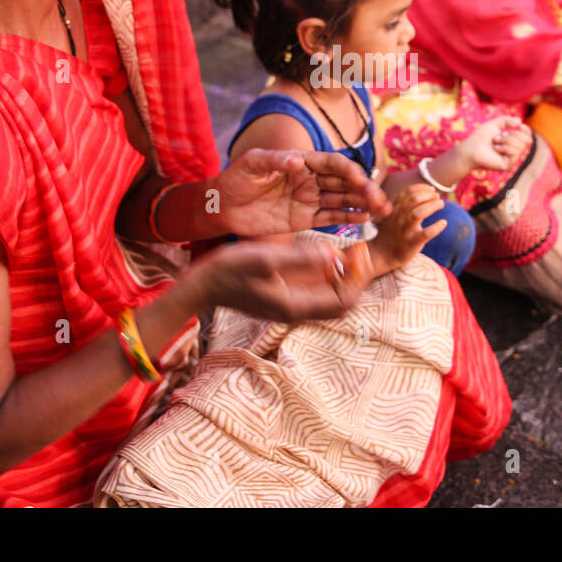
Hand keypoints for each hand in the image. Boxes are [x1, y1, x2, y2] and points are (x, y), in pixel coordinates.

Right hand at [192, 241, 359, 322]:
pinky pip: (314, 290)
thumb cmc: (229, 271)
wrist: (200, 286)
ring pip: (329, 296)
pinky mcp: (282, 297)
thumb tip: (335, 256)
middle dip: (354, 278)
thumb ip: (301, 258)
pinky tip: (326, 254)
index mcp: (295, 306)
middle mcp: (296, 310)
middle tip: (359, 251)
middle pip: (340, 302)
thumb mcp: (266, 259)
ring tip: (348, 250)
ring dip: (342, 276)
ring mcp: (289, 306)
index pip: (343, 301)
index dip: (358, 279)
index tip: (360, 253)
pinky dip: (326, 275)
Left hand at [218, 149, 391, 236]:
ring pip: (344, 199)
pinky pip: (331, 216)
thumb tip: (298, 161)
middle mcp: (311, 178)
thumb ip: (274, 161)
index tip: (361, 182)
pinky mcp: (305, 218)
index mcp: (302, 161)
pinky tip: (366, 219)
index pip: (333, 164)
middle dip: (366, 190)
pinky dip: (349, 217)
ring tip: (383, 211)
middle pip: (345, 182)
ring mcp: (310, 198)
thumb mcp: (252, 165)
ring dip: (364, 204)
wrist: (222, 206)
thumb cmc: (236, 179)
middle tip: (382, 202)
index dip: (349, 172)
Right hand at [369, 183, 446, 275]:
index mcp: (394, 210)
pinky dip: (436, 227)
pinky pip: (425, 234)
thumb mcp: (394, 216)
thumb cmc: (393, 233)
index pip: (407, 192)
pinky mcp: (411, 244)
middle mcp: (398, 218)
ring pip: (418, 214)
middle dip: (428, 195)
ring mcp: (404, 231)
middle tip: (437, 197)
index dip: (421, 188)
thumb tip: (429, 193)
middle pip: (413, 200)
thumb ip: (406, 204)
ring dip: (432, 206)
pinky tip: (443, 223)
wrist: (382, 255)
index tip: (432, 190)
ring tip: (441, 204)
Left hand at [458, 116, 532, 171]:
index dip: (526, 130)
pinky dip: (504, 147)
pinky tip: (496, 149)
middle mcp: (514, 151)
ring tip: (495, 142)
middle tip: (499, 136)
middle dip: (513, 134)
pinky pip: (515, 152)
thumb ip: (507, 120)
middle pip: (527, 140)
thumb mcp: (495, 124)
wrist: (471, 148)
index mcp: (513, 142)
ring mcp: (512, 159)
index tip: (519, 125)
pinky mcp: (508, 165)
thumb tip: (520, 122)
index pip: (528, 136)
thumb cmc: (481, 137)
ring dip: (506, 140)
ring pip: (520, 145)